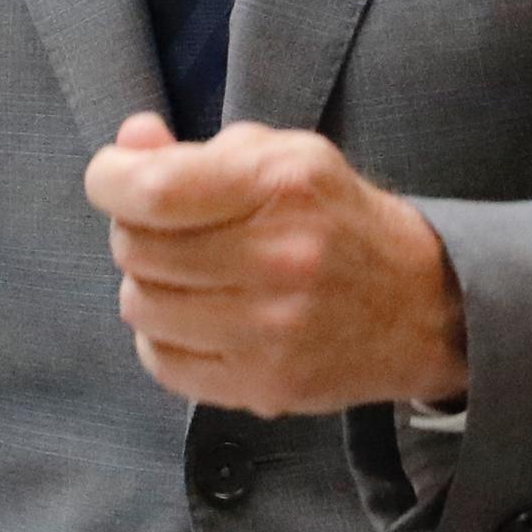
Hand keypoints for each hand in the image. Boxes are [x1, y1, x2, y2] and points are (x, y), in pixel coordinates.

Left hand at [82, 114, 466, 415]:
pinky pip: (162, 362)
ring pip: (141, 305)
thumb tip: (128, 146)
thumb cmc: (336, 219)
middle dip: (136, 229)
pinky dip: (163, 336)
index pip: (152, 191)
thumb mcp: (282, 158)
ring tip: (187, 273)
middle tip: (166, 227)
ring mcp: (271, 331)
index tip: (112, 176)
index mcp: (281, 186)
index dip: (110, 179)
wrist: (421, 305)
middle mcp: (278, 260)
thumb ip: (196, 150)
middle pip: (137, 248)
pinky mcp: (265, 386)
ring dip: (149, 284)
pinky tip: (196, 316)